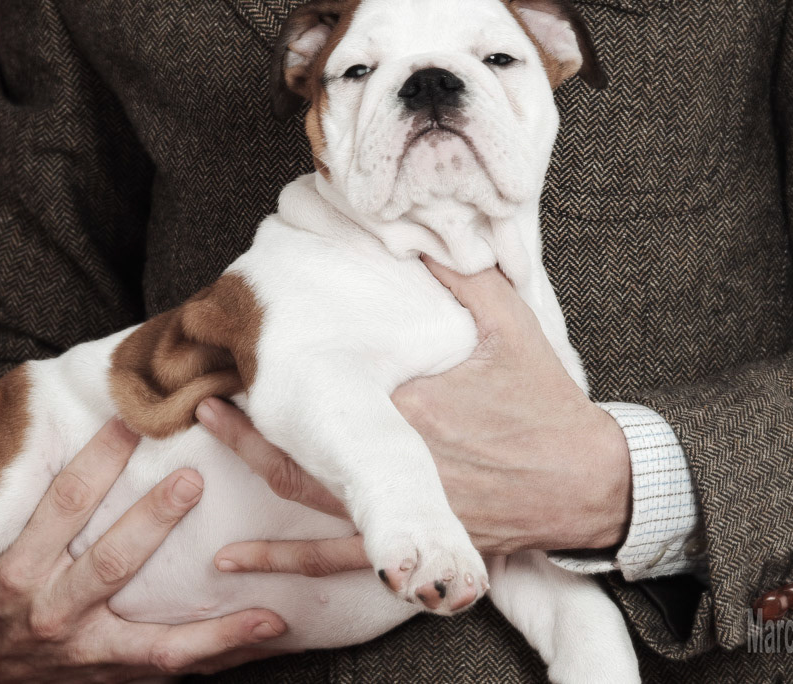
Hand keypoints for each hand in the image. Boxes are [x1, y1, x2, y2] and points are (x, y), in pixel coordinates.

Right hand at [0, 400, 287, 681]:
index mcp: (14, 564)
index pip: (61, 503)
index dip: (98, 459)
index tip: (133, 419)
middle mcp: (48, 606)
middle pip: (108, 557)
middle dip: (152, 516)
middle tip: (193, 478)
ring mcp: (84, 641)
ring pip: (149, 618)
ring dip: (204, 595)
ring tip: (243, 554)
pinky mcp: (113, 666)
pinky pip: (172, 656)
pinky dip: (222, 642)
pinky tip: (269, 621)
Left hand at [196, 257, 629, 577]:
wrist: (587, 482)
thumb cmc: (548, 403)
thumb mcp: (513, 327)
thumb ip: (466, 280)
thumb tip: (425, 232)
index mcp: (414, 404)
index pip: (333, 382)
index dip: (283, 368)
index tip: (243, 343)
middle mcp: (398, 457)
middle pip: (304, 439)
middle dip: (249, 418)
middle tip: (205, 395)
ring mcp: (401, 505)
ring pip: (307, 492)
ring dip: (255, 465)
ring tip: (211, 441)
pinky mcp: (411, 539)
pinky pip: (337, 557)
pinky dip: (285, 559)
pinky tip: (239, 560)